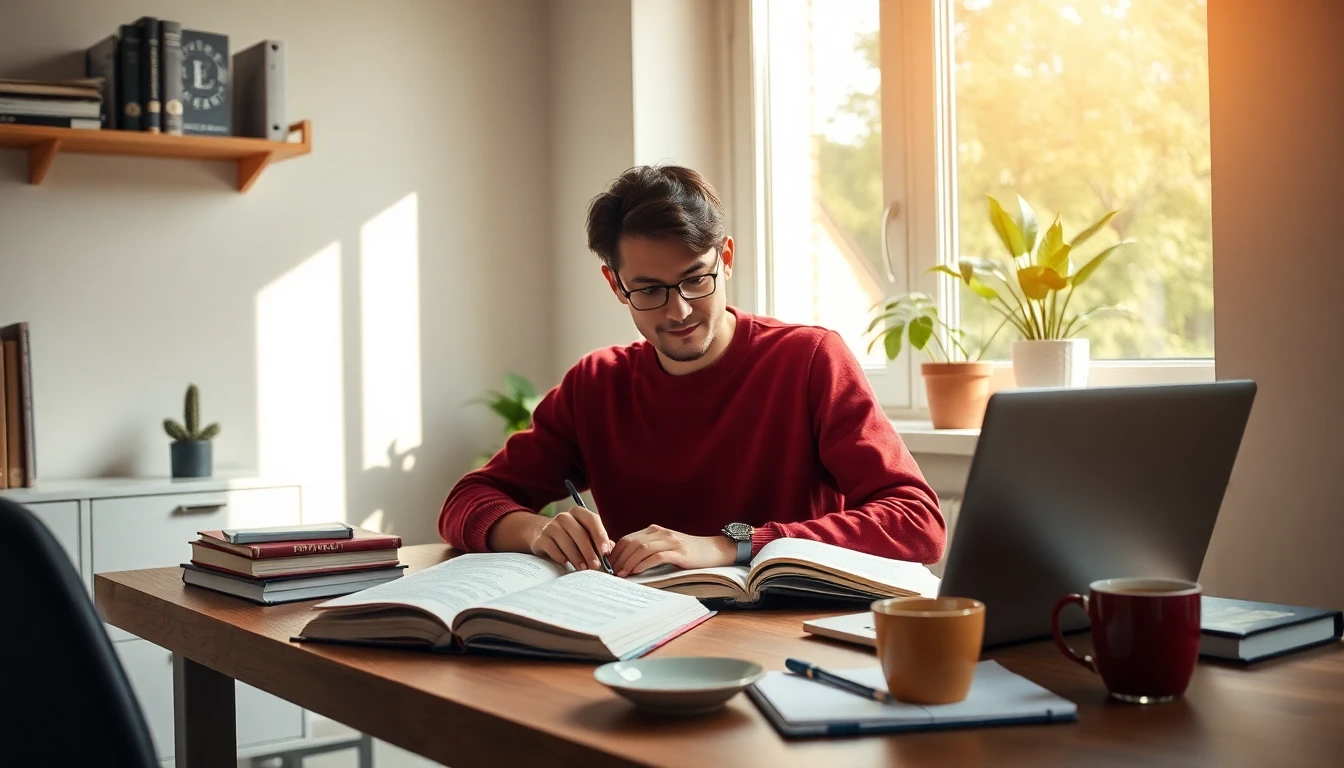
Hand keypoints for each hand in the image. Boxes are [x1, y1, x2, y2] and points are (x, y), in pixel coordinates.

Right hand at [529, 507, 612, 570]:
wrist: (544, 536)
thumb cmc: (571, 537)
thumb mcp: (585, 535)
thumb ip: (599, 541)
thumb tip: (611, 550)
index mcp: (579, 513)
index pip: (592, 520)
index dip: (600, 535)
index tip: (605, 552)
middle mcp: (564, 516)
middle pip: (579, 533)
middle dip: (589, 551)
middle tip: (596, 566)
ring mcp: (551, 526)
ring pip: (566, 542)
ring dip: (576, 557)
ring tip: (583, 568)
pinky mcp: (541, 538)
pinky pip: (552, 548)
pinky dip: (560, 556)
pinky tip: (565, 563)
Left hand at [608, 525, 736, 576]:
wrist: (714, 549)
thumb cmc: (688, 552)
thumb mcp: (665, 547)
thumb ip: (648, 550)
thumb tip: (625, 563)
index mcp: (654, 531)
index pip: (628, 539)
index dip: (615, 552)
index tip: (606, 566)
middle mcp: (660, 533)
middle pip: (632, 543)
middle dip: (618, 558)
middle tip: (609, 572)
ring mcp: (670, 541)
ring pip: (642, 549)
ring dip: (628, 562)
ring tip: (620, 574)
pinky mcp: (679, 552)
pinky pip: (657, 556)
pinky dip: (644, 564)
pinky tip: (636, 572)